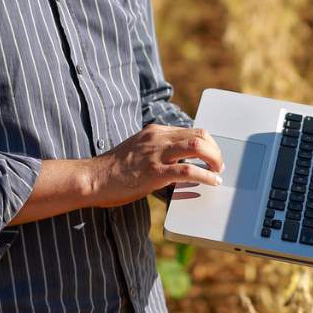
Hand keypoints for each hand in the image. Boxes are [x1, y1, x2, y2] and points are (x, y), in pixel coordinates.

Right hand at [87, 125, 223, 207]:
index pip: (190, 130)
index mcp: (154, 132)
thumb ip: (156, 152)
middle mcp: (157, 138)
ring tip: (217, 172)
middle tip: (218, 165)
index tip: (212, 155)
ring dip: (214, 159)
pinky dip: (205, 176)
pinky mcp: (154, 172)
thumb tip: (178, 164)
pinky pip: (188, 171)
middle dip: (215, 150)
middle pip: (199, 134)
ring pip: (197, 146)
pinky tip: (211, 182)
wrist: (93, 178)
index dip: (207, 142)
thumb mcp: (137, 152)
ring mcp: (156, 154)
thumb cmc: (113, 170)